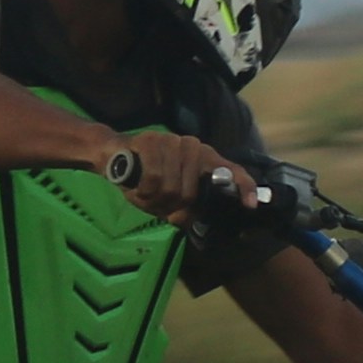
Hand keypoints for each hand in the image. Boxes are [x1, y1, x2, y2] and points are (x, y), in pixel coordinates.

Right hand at [108, 130, 253, 221]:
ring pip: (171, 189)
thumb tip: (190, 220)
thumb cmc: (144, 176)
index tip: (250, 205)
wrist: (113, 154)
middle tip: (156, 202)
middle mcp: (193, 146)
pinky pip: (154, 180)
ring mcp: (173, 142)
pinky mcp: (152, 141)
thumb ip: (184, 206)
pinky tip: (137, 185)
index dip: (244, 188)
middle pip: (190, 194)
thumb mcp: (168, 195)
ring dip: (154, 199)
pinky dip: (143, 191)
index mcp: (203, 158)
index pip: (231, 170)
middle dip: (170, 206)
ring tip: (144, 191)